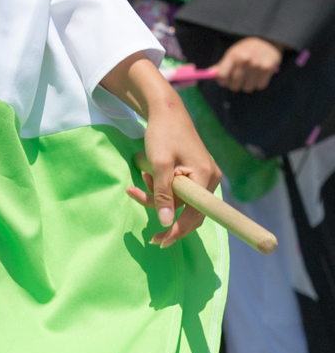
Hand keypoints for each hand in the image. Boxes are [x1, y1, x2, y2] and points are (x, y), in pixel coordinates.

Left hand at [102, 53, 220, 247]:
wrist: (165, 111)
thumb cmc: (162, 134)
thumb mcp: (159, 164)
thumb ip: (163, 194)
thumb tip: (166, 223)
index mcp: (205, 178)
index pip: (195, 215)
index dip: (179, 231)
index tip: (161, 241)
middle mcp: (210, 180)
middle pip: (188, 211)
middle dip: (164, 214)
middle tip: (146, 227)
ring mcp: (203, 176)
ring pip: (179, 200)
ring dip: (157, 195)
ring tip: (141, 177)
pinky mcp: (194, 173)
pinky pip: (178, 190)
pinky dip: (161, 187)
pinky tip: (147, 173)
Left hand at [213, 37, 281, 92]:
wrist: (267, 40)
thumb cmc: (246, 49)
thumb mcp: (232, 53)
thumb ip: (221, 65)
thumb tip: (208, 74)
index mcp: (233, 55)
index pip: (222, 76)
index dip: (222, 81)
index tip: (224, 81)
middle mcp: (244, 60)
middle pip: (234, 85)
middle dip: (234, 85)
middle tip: (237, 80)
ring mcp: (257, 65)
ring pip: (247, 88)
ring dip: (247, 85)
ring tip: (249, 76)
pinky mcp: (268, 68)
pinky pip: (260, 86)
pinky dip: (258, 83)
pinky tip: (258, 75)